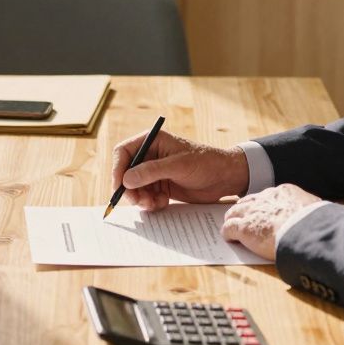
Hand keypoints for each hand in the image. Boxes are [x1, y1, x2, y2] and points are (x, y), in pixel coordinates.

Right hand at [111, 129, 249, 210]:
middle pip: (126, 173)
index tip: (120, 186)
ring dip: (140, 198)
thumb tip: (126, 179)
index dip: (118, 169)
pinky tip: (162, 203)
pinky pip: (146, 196)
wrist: (226, 178)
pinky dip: (150, 202)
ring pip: (135, 187)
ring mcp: (155, 172)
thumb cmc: (205, 163)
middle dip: (130, 188)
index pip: (124, 152)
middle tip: (138, 201)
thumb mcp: (178, 165)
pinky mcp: (161, 185)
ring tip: (154, 203)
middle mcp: (150, 156)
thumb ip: (151, 171)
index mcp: (152, 141)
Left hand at [221, 184, 321, 260]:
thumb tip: (318, 215)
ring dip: (232, 219)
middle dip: (244, 209)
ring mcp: (252, 212)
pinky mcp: (244, 228)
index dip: (263, 205)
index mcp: (284, 192)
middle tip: (241, 216)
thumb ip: (310, 210)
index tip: (262, 211)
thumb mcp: (316, 209)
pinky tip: (229, 238)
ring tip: (230, 224)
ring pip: (235, 212)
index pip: (268, 197)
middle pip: (248, 201)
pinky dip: (228, 233)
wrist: (305, 231)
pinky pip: (229, 228)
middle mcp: (265, 199)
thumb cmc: (316, 224)